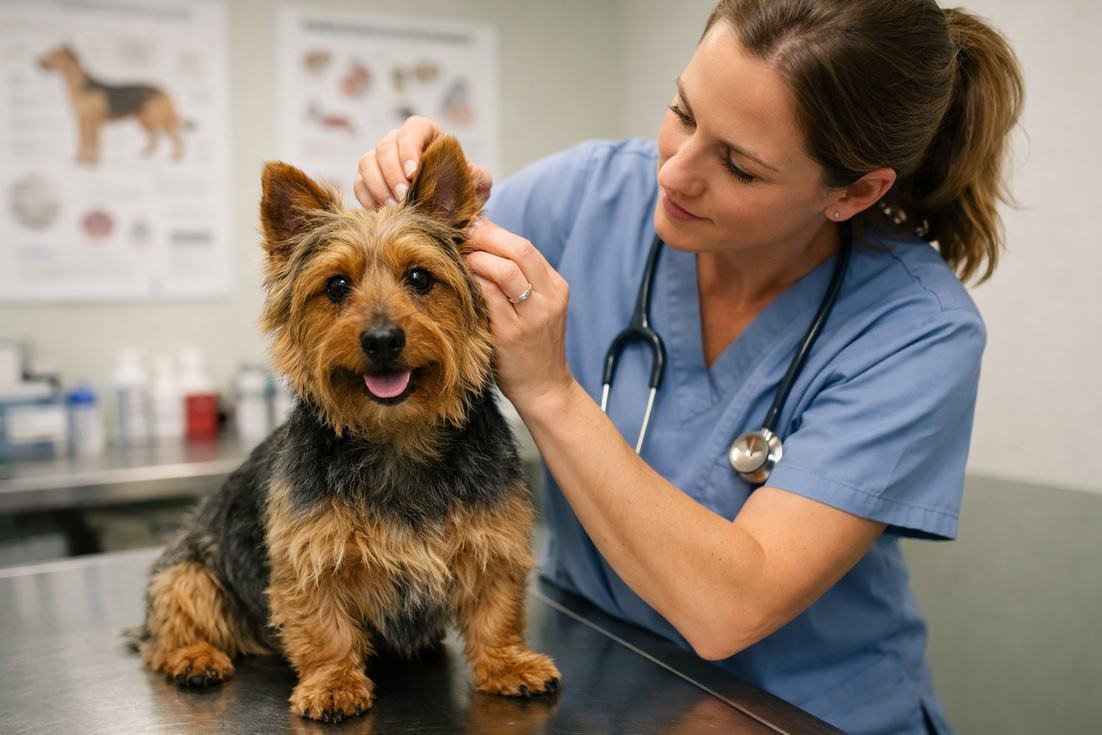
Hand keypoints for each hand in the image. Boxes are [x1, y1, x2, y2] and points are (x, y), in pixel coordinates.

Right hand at [354, 116, 492, 207]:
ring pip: (367, 163)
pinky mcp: (368, 180)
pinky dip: (367, 198)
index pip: (413, 129)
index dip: (409, 148)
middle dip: (392, 173)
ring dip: (378, 186)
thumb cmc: (464, 190)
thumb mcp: (478, 184)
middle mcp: (399, 142)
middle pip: (385, 147)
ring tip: (393, 208)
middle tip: (404, 197)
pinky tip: (382, 214)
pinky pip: (359, 185)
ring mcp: (380, 160)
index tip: (414, 173)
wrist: (451, 210)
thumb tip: (469, 173)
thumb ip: (478, 177)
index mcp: (427, 133)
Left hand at [464, 218, 573, 411]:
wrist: (544, 388)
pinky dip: (473, 283)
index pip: (525, 247)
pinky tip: (461, 282)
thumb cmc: (532, 346)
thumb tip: (483, 244)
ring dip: (477, 259)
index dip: (495, 232)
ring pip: (504, 271)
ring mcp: (532, 317)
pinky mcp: (511, 335)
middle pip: (518, 251)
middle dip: (485, 238)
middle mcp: (549, 299)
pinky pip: (489, 298)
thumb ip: (519, 281)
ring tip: (460, 259)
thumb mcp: (537, 309)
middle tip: (461, 236)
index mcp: (556, 287)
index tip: (471, 227)